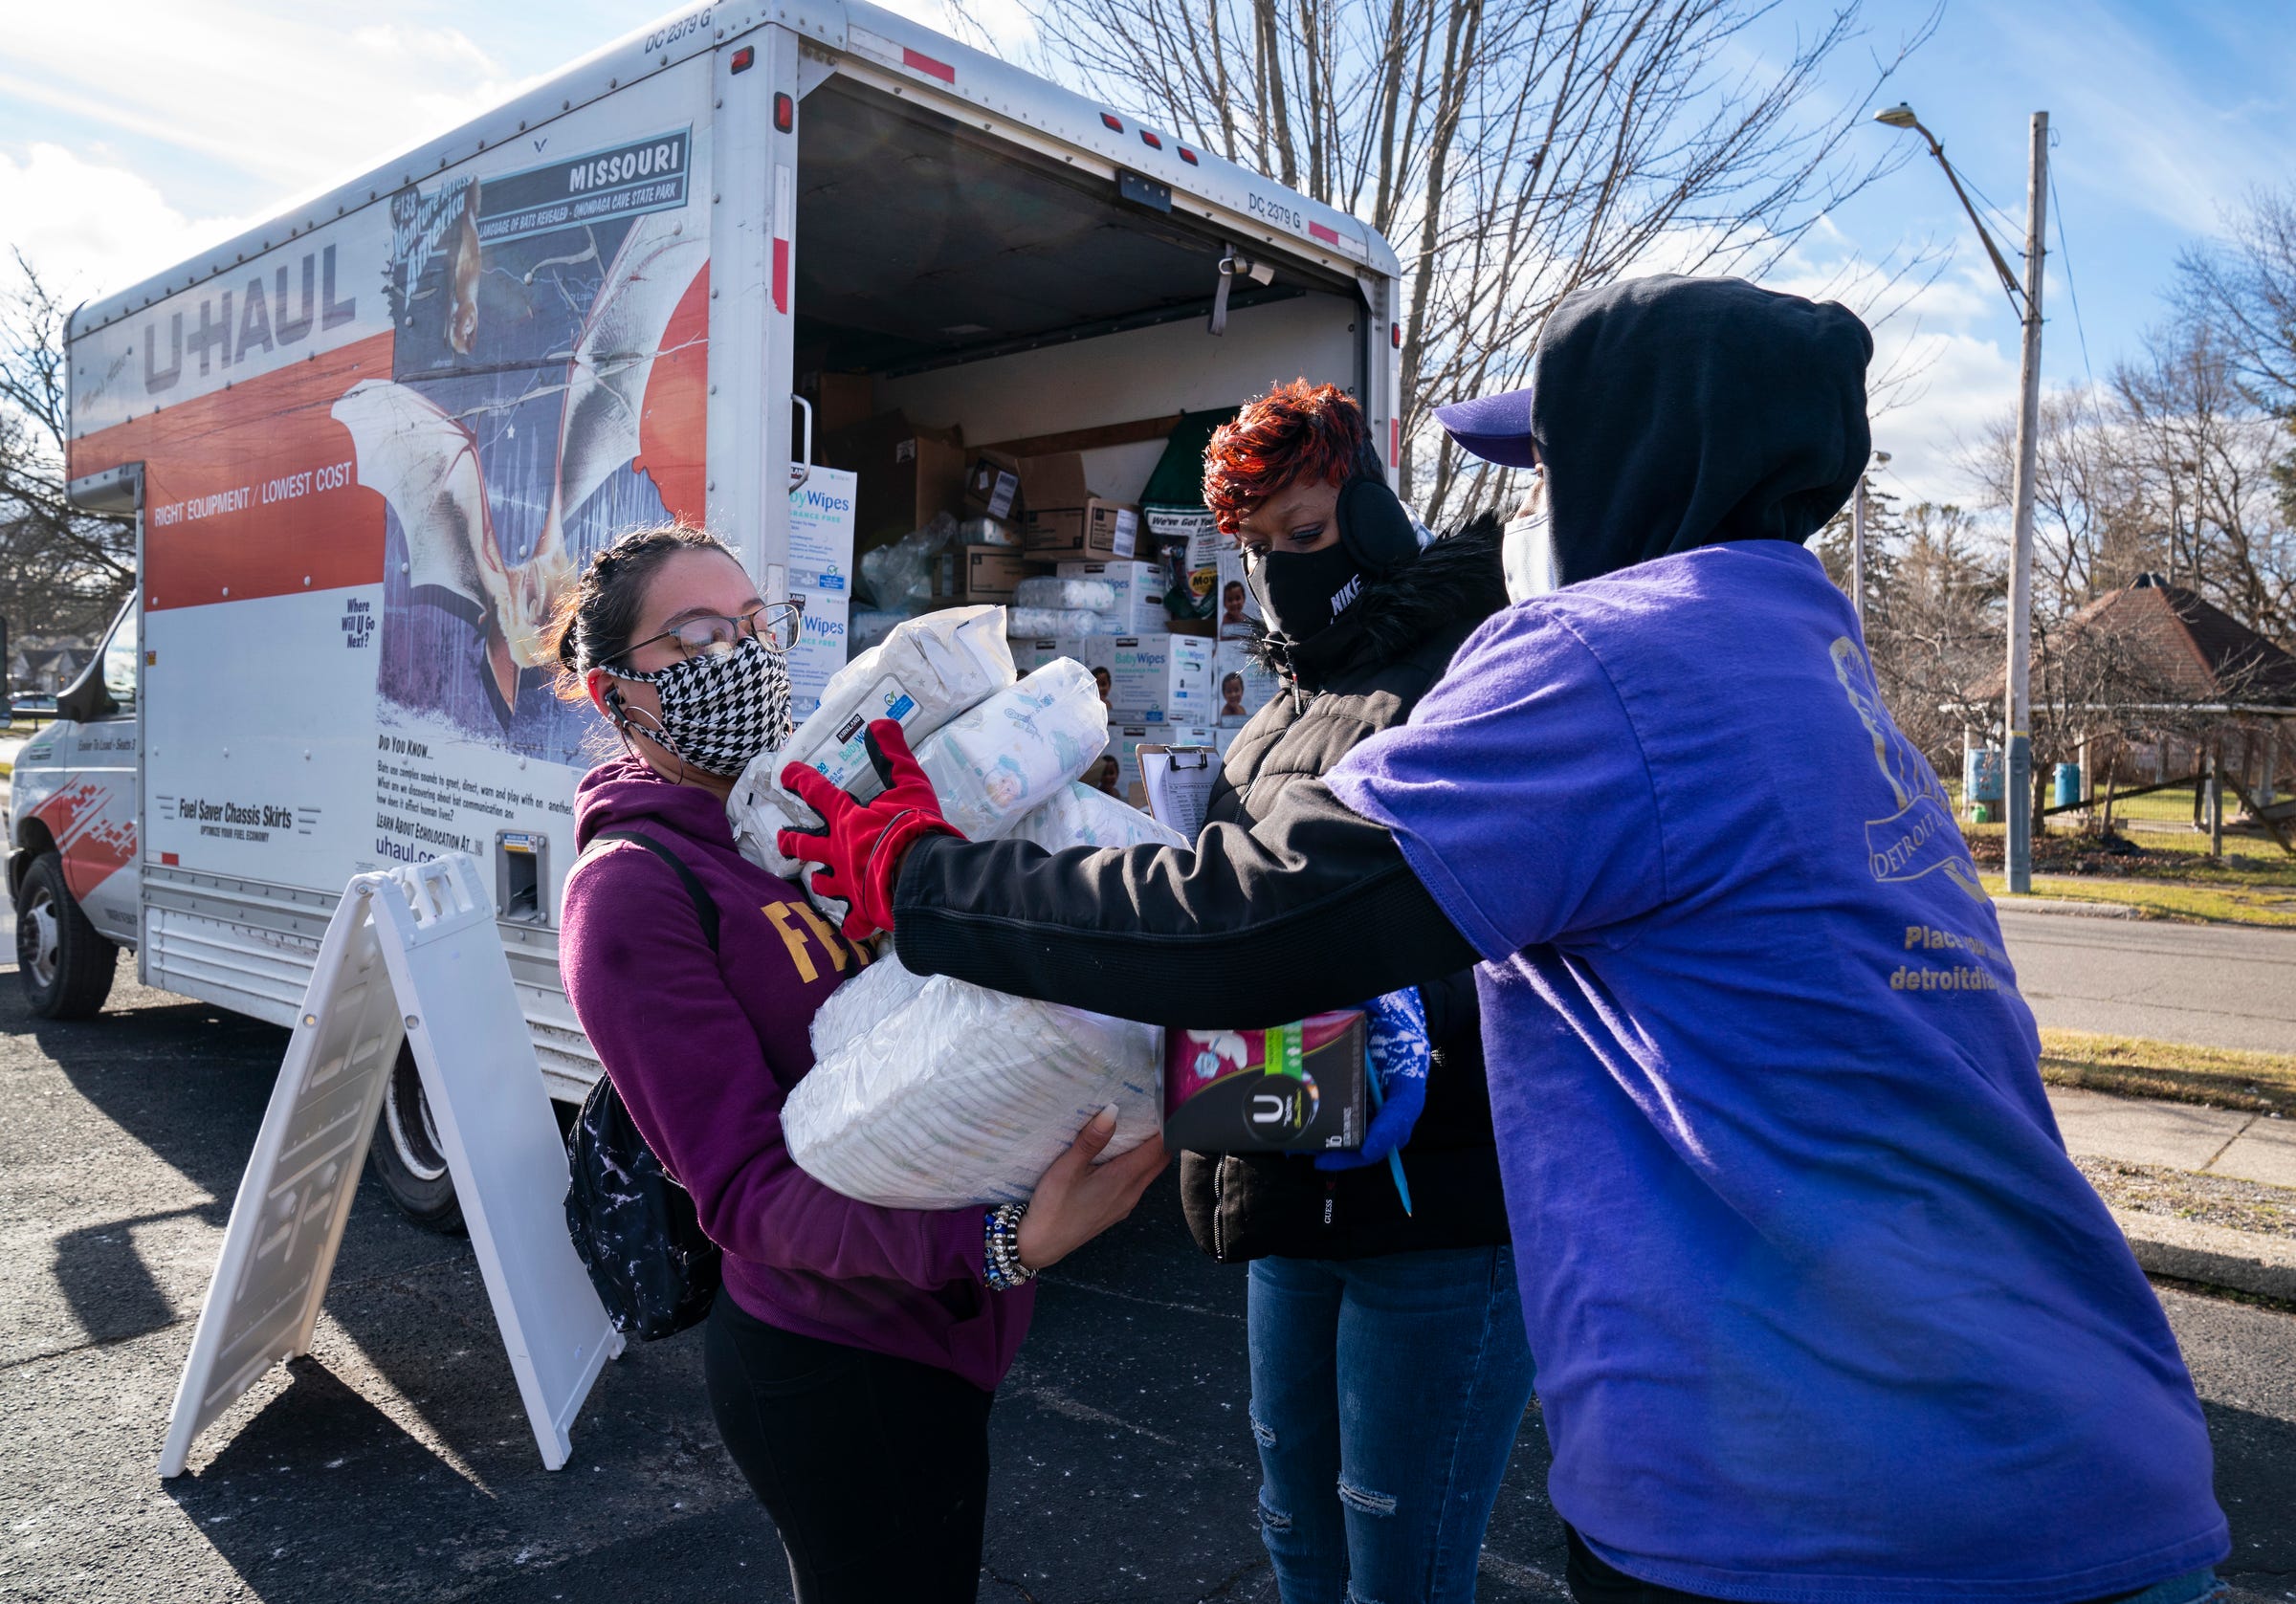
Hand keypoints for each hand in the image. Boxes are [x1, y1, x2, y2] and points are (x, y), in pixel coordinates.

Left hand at [777, 719, 959, 940]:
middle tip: (782, 839)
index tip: (786, 774)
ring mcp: (848, 883)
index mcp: (847, 820)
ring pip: (823, 884)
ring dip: (819, 881)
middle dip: (791, 840)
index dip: (801, 781)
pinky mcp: (863, 911)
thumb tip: (880, 723)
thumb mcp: (909, 783)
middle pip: (806, 845)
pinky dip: (852, 926)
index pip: (818, 793)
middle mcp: (839, 852)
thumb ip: (892, 754)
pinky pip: (853, 923)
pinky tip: (851, 929)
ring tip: (816, 879)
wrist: (923, 877)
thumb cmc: (915, 828)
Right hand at [1017, 1109, 1168, 1271]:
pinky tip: (1118, 1159)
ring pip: (1149, 1173)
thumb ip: (1091, 1140)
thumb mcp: (1067, 1168)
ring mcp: (1126, 1204)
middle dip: (1160, 1137)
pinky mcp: (1117, 1210)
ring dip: (1148, 1153)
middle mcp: (1132, 1192)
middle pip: (1159, 1160)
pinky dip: (1137, 1167)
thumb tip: (1112, 1112)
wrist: (1042, 1244)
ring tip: (1133, 1132)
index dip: (1163, 1127)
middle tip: (1147, 1115)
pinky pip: (1137, 1184)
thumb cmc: (1053, 1207)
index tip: (1158, 1107)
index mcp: (1124, 1178)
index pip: (1159, 1148)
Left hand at [1316, 987, 1430, 1171]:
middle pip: (1385, 1135)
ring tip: (1299, 1148)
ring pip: (1366, 1137)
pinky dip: (1326, 1133)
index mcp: (1408, 1070)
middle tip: (1322, 1158)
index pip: (1404, 1106)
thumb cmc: (1389, 1007)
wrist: (1394, 1010)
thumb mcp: (1380, 1000)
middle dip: (1353, 1152)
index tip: (1366, 1146)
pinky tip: (1296, 1132)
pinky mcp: (1362, 1103)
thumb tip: (1328, 1003)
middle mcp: (1396, 1095)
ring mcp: (1380, 1102)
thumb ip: (1361, 1001)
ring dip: (1335, 1149)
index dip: (1387, 1130)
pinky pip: (1349, 1125)